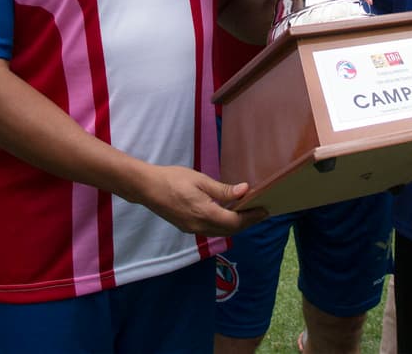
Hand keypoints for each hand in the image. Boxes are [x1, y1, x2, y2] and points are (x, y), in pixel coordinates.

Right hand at [138, 166, 265, 236]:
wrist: (147, 188)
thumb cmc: (173, 179)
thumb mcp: (201, 180)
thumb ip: (223, 190)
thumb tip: (244, 191)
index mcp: (205, 214)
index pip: (235, 222)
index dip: (251, 217)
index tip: (265, 210)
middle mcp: (200, 227)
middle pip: (230, 230)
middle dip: (247, 222)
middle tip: (260, 212)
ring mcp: (192, 229)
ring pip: (220, 232)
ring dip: (235, 225)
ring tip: (247, 213)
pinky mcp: (187, 227)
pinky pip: (210, 230)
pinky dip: (223, 224)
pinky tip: (227, 214)